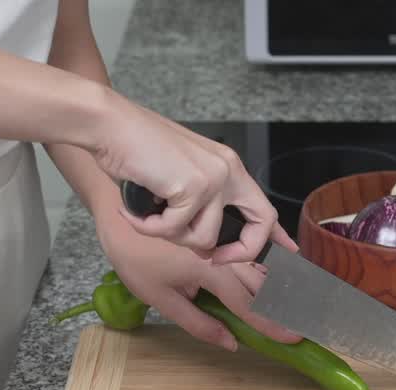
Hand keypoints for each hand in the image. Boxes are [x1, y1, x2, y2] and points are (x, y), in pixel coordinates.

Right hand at [87, 88, 293, 263]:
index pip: (264, 207)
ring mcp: (213, 179)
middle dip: (238, 253)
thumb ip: (200, 203)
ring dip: (172, 236)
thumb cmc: (135, 149)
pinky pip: (174, 231)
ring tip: (150, 215)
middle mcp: (228, 171)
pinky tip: (134, 209)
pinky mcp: (193, 187)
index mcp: (228, 166)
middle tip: (211, 257)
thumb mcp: (179, 175)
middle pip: (259, 226)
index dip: (275, 236)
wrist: (110, 125)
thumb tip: (209, 243)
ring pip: (205, 238)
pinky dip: (149, 227)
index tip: (286, 252)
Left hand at [100, 222, 301, 351]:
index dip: (271, 324)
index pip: (249, 305)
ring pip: (264, 260)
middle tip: (308, 324)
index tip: (292, 339)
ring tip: (306, 298)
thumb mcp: (159, 297)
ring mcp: (225, 233)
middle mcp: (225, 251)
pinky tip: (292, 252)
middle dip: (288, 305)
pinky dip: (274, 245)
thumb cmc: (133, 253)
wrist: (121, 207)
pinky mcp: (221, 221)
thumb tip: (231, 343)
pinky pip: (254, 234)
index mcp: (210, 271)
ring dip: (286, 279)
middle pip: (265, 283)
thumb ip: (198, 322)